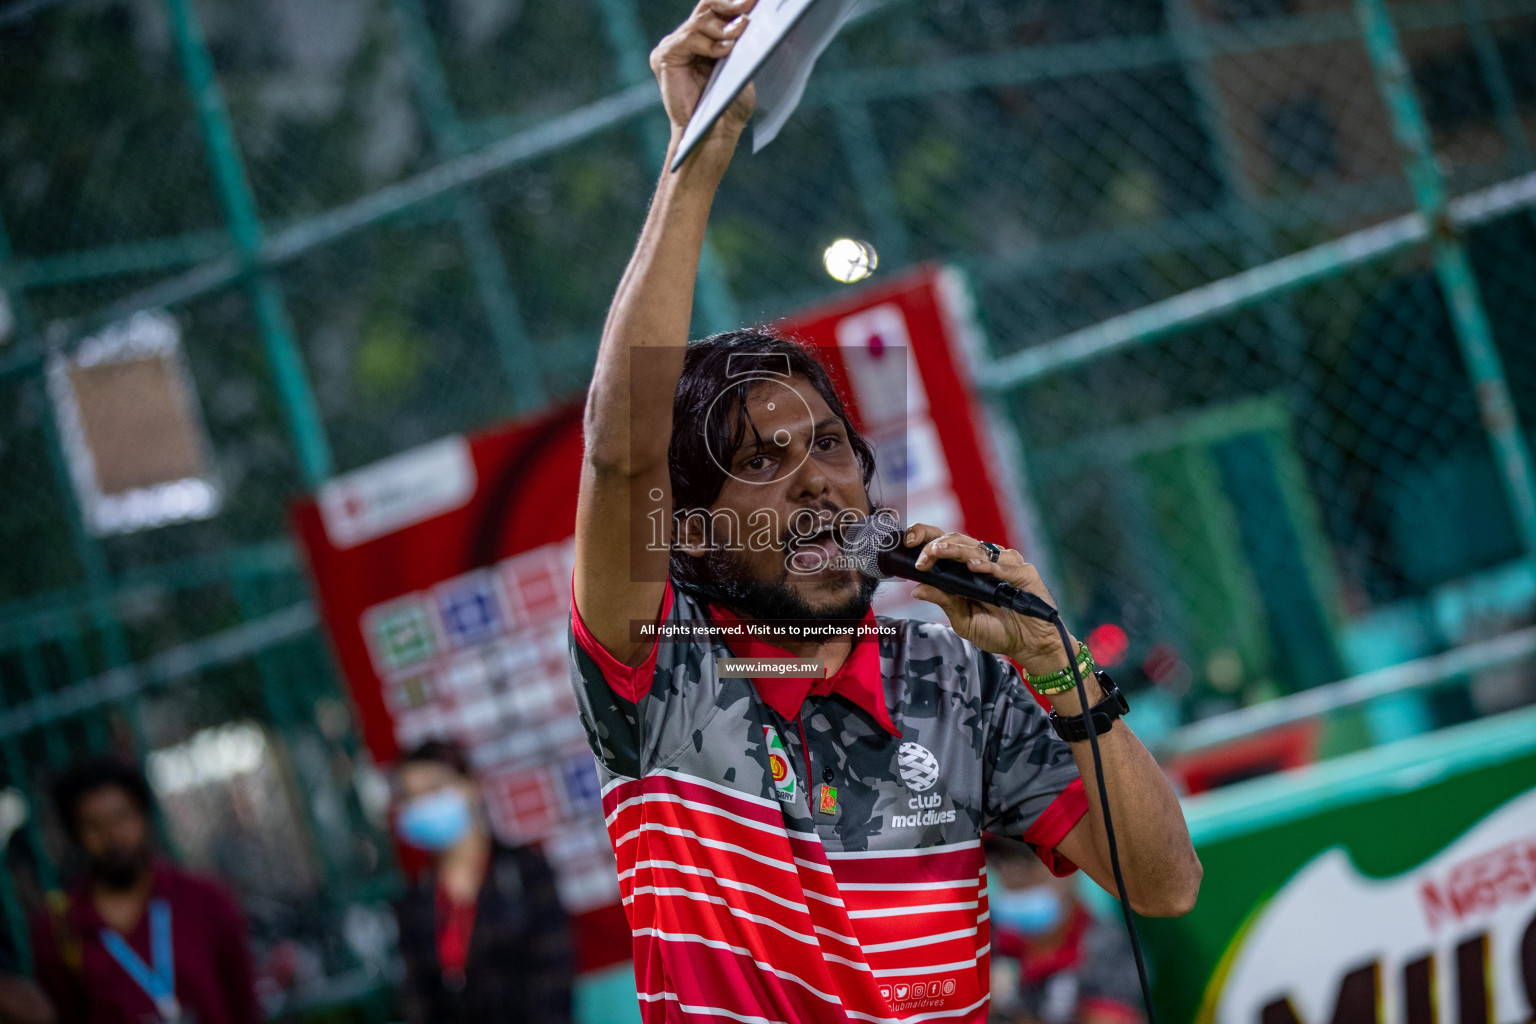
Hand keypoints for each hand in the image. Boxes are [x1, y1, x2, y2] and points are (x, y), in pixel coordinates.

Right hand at [651, 0, 757, 139]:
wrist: (714, 133)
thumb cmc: (730, 105)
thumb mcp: (743, 67)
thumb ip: (745, 42)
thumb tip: (755, 16)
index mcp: (706, 39)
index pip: (717, 8)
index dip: (735, 1)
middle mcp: (687, 38)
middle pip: (706, 7)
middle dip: (730, 4)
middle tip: (749, 3)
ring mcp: (673, 46)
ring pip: (699, 21)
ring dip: (723, 26)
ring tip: (741, 31)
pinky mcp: (664, 57)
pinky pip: (688, 38)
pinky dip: (708, 42)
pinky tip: (725, 49)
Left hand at [902, 524, 1075, 676]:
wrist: (1029, 646)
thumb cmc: (997, 631)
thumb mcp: (963, 620)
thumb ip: (944, 602)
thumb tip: (916, 589)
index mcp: (965, 569)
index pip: (944, 544)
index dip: (926, 538)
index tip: (908, 543)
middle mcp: (984, 561)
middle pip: (957, 540)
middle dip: (936, 544)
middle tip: (923, 556)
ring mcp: (1005, 564)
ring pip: (977, 547)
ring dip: (956, 550)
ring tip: (938, 552)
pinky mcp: (1024, 572)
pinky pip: (1004, 565)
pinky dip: (989, 565)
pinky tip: (975, 567)